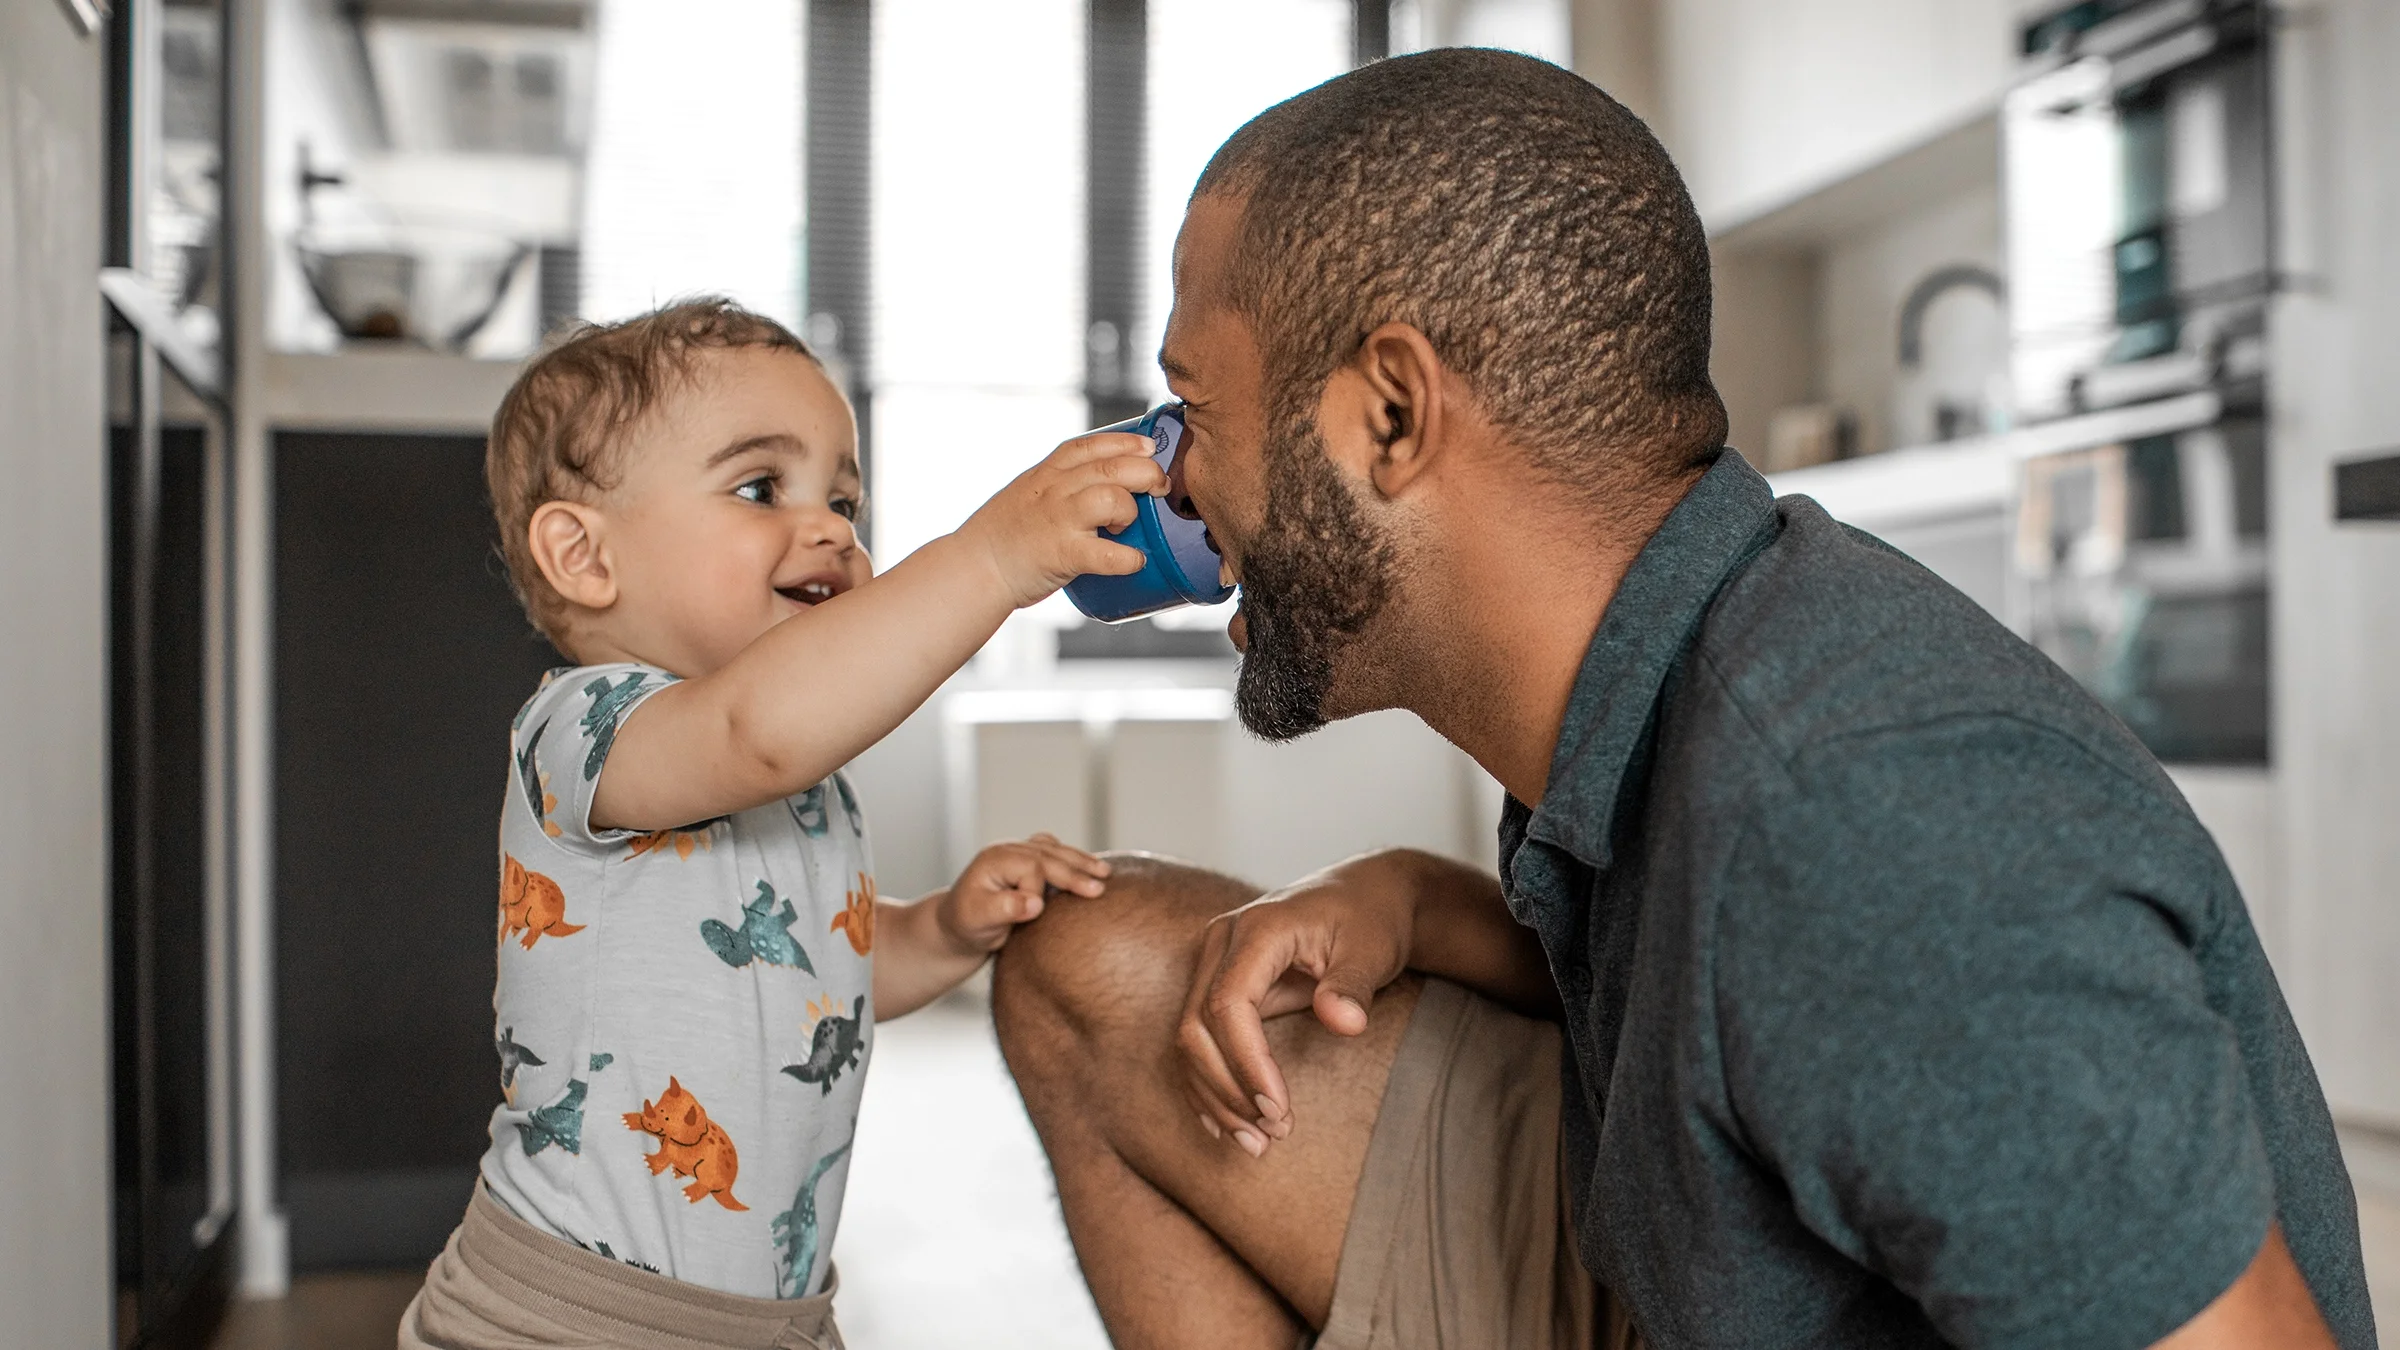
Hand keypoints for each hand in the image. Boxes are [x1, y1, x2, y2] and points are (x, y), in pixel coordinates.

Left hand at [938, 833, 1111, 955]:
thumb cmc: (967, 924)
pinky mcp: (1028, 861)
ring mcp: (1020, 852)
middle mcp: (1009, 850)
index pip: (1032, 868)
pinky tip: (1090, 866)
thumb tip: (1035, 903)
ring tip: (1105, 873)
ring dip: (1081, 861)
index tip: (1033, 915)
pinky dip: (1074, 859)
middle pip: (1050, 855)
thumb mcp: (979, 919)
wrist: (959, 925)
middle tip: (1099, 888)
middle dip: (1076, 871)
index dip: (1038, 892)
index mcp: (996, 859)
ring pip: (1057, 851)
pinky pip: (1055, 853)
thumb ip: (1004, 909)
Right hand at [957, 433, 1169, 607]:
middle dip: (1146, 473)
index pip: (1093, 444)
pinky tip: (1134, 561)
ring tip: (1126, 527)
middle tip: (1159, 488)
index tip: (1149, 447)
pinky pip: (1109, 553)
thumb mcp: (1029, 493)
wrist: (974, 567)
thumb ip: (1061, 484)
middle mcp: (1054, 489)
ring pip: (1113, 499)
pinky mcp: (1063, 553)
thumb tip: (1103, 483)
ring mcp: (1059, 520)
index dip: (1127, 442)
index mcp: (1047, 472)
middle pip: (1113, 467)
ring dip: (1131, 511)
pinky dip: (1129, 558)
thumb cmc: (1004, 534)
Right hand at [1176, 853, 1418, 1157]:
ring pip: (1189, 1040)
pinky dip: (1209, 1085)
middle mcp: (1222, 942)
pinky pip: (1197, 1040)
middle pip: (1195, 1027)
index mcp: (1256, 929)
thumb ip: (1353, 985)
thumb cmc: (1371, 919)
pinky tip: (1229, 1125)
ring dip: (1216, 1097)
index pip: (1228, 1005)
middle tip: (1271, 1136)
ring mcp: (1213, 962)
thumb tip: (1343, 1022)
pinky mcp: (1216, 984)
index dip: (1246, 1064)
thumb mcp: (1373, 948)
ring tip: (1258, 1143)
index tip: (1279, 1110)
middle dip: (1228, 1090)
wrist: (1365, 894)